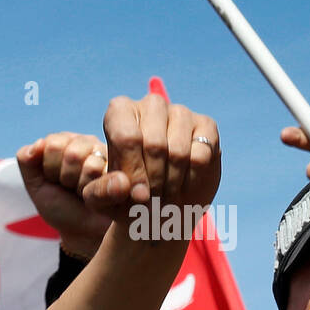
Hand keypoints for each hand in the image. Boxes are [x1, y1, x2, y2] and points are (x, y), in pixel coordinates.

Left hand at [16, 132, 112, 258]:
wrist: (83, 232)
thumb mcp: (36, 186)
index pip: (52, 143)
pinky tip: (101, 195)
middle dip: (67, 178)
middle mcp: (88, 143)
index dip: (50, 168)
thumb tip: (36, 145)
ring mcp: (108, 155)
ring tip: (86, 193)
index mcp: (65, 141)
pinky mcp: (126, 171)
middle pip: (72, 153)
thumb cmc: (61, 207)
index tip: (55, 181)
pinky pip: (108, 177)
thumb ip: (27, 162)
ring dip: (84, 187)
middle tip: (72, 188)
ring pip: (91, 165)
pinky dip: (98, 192)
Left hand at [81, 92, 220, 224]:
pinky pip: (201, 155)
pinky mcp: (207, 126)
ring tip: (165, 198)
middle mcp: (151, 105)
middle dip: (153, 181)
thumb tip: (126, 185)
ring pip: (178, 151)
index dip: (133, 171)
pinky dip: (192, 180)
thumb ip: (103, 192)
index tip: (137, 197)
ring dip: (172, 183)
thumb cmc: (126, 198)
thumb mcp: (103, 201)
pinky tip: (184, 187)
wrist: (161, 205)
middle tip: (152, 201)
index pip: (127, 137)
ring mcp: (181, 112)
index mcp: (120, 111)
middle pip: (154, 144)